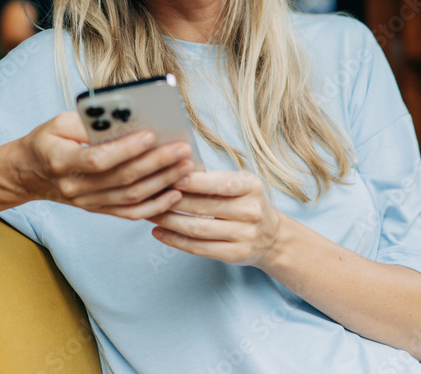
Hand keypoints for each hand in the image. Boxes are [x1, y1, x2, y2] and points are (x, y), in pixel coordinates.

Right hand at [17, 112, 193, 219]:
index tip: (151, 134)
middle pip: (122, 179)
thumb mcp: (58, 123)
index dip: (126, 149)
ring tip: (186, 167)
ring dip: (162, 183)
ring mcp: (87, 202)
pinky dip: (155, 206)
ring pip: (131, 198)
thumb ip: (89, 122)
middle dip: (156, 163)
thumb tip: (124, 119)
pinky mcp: (98, 210)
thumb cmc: (47, 142)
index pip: (98, 159)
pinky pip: (130, 213)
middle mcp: (75, 187)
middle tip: (182, 149)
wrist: (29, 174)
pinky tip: (175, 192)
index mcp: (62, 161)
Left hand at [147, 170, 282, 266]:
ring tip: (148, 212)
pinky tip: (158, 232)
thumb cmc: (246, 203)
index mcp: (251, 186)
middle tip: (147, 193)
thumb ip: (212, 178)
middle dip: (171, 200)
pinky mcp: (235, 254)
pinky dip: (174, 240)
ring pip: (197, 228)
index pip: (218, 183)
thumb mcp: (239, 184)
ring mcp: (244, 235)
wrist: (272, 238)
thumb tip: (175, 166)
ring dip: (168, 221)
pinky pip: (198, 248)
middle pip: (203, 206)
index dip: (192, 181)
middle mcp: (250, 211)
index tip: (167, 176)